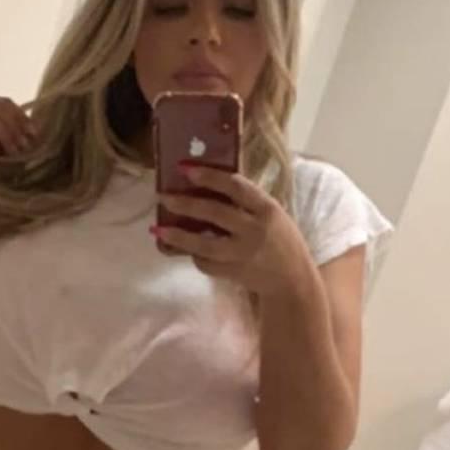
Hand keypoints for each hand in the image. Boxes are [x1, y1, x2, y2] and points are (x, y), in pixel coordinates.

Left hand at [152, 165, 311, 294]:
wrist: (292, 280)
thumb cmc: (279, 239)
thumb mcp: (270, 214)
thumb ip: (245, 202)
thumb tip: (205, 183)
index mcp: (267, 209)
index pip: (235, 186)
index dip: (208, 176)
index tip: (185, 169)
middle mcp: (254, 230)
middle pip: (214, 213)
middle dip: (185, 203)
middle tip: (162, 196)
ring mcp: (242, 254)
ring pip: (203, 244)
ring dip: (177, 236)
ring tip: (157, 230)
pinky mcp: (233, 273)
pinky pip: (206, 262)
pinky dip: (194, 255)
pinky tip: (184, 248)